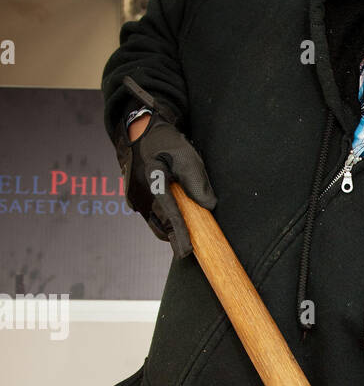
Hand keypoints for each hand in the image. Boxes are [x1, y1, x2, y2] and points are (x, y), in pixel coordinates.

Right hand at [115, 74, 216, 259]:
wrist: (142, 134)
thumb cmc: (166, 144)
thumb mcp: (187, 156)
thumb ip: (197, 181)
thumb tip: (208, 205)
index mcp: (153, 180)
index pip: (170, 213)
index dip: (179, 234)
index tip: (187, 251)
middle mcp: (139, 192)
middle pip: (160, 224)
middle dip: (174, 237)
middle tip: (189, 249)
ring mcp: (134, 198)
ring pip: (155, 223)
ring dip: (169, 230)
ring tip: (184, 237)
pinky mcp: (134, 200)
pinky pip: (151, 217)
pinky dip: (163, 222)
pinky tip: (173, 222)